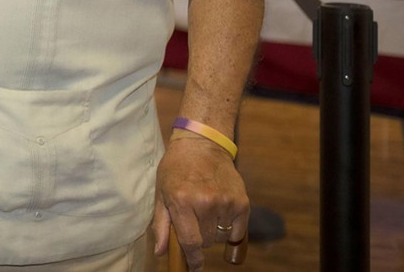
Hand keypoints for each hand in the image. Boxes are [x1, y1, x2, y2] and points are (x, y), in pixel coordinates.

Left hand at [152, 136, 248, 270]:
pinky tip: (220, 211)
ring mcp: (226, 202)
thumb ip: (161, 224)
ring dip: (213, 231)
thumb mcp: (162, 192)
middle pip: (205, 241)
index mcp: (182, 201)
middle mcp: (205, 202)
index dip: (192, 260)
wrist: (203, 143)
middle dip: (198, 236)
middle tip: (193, 217)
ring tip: (205, 209)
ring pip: (220, 237)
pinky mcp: (242, 202)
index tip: (194, 268)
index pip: (190, 242)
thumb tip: (161, 253)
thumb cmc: (177, 168)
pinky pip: (236, 231)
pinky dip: (229, 228)